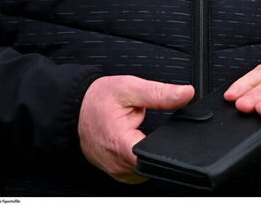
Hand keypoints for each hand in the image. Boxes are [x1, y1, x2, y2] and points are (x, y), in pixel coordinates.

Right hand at [78, 74, 193, 182]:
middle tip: (147, 124)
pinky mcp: (119, 173)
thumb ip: (159, 93)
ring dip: (150, 151)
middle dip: (159, 142)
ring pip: (148, 168)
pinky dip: (142, 156)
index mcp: (121, 144)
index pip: (156, 156)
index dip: (169, 144)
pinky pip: (139, 170)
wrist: (75, 110)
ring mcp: (118, 172)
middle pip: (155, 162)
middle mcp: (119, 164)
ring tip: (139, 131)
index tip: (168, 130)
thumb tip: (186, 93)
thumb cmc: (97, 100)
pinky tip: (137, 140)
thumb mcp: (129, 88)